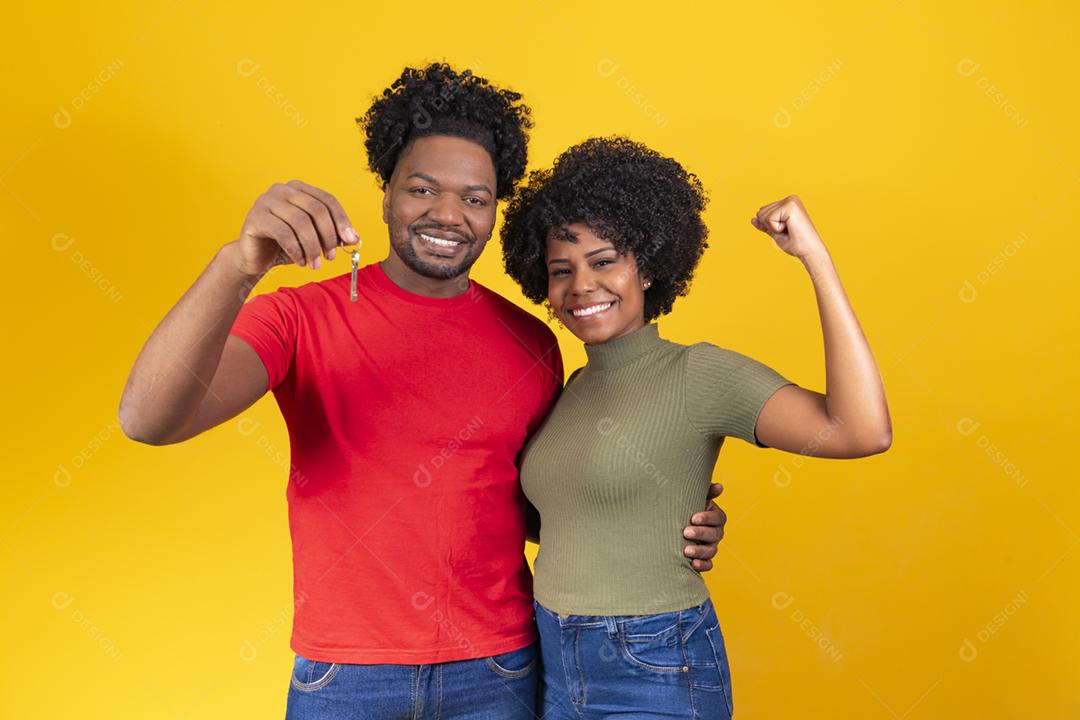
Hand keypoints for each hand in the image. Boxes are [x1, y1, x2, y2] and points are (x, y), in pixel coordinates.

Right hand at [231, 180, 360, 276]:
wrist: (254, 258)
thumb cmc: (286, 246)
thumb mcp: (314, 239)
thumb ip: (333, 235)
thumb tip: (355, 238)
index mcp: (299, 189)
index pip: (327, 200)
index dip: (341, 220)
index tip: (350, 241)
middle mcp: (282, 189)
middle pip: (316, 209)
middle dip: (328, 235)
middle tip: (331, 256)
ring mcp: (266, 200)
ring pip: (300, 222)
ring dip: (312, 247)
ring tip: (315, 263)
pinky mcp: (255, 217)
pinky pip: (283, 233)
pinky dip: (296, 250)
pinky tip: (300, 261)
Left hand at [682, 482, 727, 571]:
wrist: (677, 527)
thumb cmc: (688, 509)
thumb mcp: (695, 499)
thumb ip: (707, 492)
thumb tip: (720, 486)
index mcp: (716, 517)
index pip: (717, 518)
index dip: (706, 518)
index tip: (693, 518)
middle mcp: (717, 533)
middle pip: (714, 535)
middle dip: (700, 534)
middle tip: (686, 532)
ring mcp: (712, 547)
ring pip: (711, 551)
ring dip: (699, 551)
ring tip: (686, 550)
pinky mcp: (705, 559)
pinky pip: (708, 565)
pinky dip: (702, 565)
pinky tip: (693, 564)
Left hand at [750, 194, 825, 259]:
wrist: (809, 251)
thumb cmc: (795, 243)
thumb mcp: (775, 232)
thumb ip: (765, 224)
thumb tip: (753, 219)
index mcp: (788, 202)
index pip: (762, 211)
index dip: (769, 226)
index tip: (785, 230)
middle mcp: (790, 198)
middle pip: (761, 212)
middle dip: (770, 226)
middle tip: (787, 231)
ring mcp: (791, 201)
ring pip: (763, 215)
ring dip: (773, 227)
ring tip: (789, 230)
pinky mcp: (790, 206)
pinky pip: (769, 218)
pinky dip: (776, 228)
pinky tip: (790, 229)